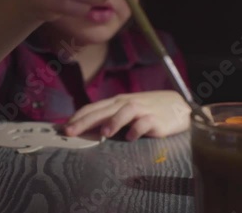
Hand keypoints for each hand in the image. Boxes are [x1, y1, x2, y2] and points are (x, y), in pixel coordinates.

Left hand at [64, 91, 190, 140]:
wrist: (178, 107)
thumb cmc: (148, 110)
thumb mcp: (126, 111)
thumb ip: (109, 118)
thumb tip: (86, 128)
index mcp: (116, 103)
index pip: (93, 107)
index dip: (77, 117)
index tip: (63, 128)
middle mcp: (126, 104)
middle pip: (102, 110)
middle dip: (84, 121)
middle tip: (70, 132)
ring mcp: (141, 110)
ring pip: (124, 112)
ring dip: (113, 122)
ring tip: (103, 133)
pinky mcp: (155, 120)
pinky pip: (145, 124)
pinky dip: (137, 130)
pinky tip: (131, 138)